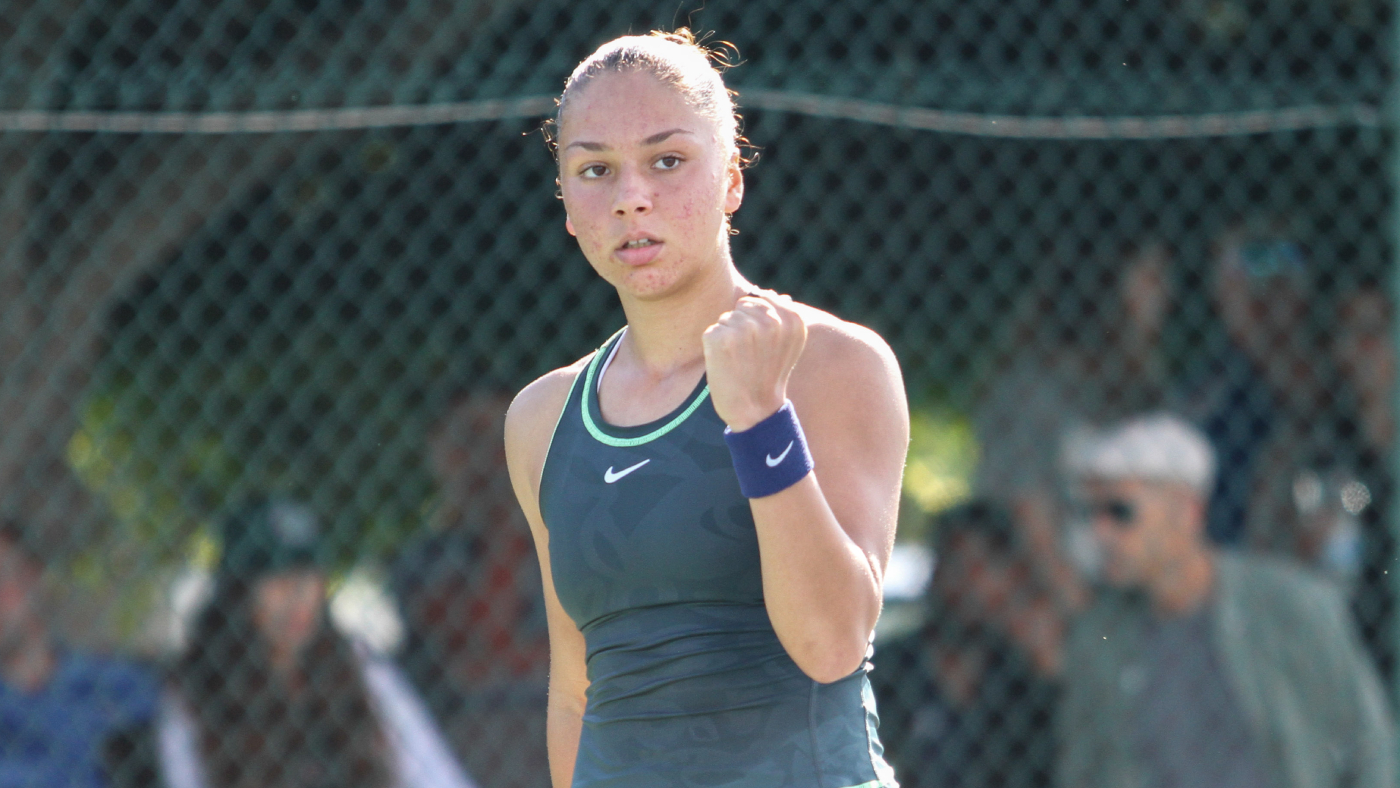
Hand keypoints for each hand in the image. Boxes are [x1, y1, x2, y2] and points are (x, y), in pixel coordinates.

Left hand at [701, 291, 807, 430]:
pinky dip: (713, 348)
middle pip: (742, 306)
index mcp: (792, 319)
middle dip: (741, 327)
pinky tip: (727, 365)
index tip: (763, 348)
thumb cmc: (768, 376)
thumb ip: (783, 316)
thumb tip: (772, 294)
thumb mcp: (787, 345)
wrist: (756, 412)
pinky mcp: (720, 338)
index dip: (757, 323)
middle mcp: (770, 321)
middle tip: (750, 356)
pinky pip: (711, 331)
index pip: (761, 300)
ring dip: (728, 337)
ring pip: (726, 318)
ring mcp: (744, 329)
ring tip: (740, 361)